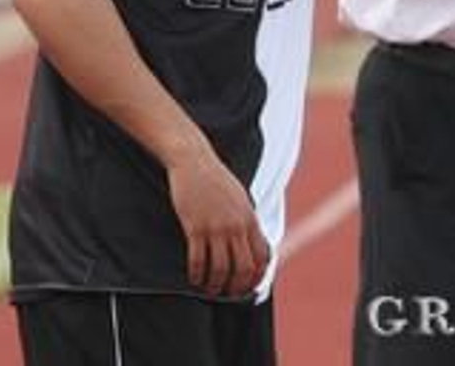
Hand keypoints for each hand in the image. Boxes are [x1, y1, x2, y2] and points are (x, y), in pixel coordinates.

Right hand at [166, 150, 269, 298]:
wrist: (194, 161)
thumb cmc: (216, 179)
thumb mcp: (241, 199)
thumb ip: (248, 222)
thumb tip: (254, 246)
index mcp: (250, 219)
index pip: (261, 258)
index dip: (255, 278)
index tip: (247, 287)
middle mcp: (236, 226)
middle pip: (243, 268)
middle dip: (236, 287)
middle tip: (228, 293)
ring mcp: (215, 227)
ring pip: (220, 269)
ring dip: (215, 284)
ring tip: (210, 289)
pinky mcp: (195, 227)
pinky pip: (198, 260)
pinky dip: (197, 274)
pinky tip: (194, 278)